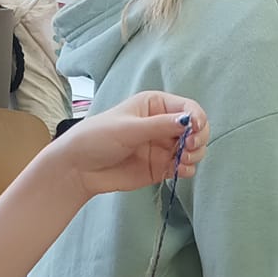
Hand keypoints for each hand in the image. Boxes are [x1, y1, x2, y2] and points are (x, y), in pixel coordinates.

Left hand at [56, 92, 208, 197]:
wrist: (79, 168)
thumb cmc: (98, 138)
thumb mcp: (129, 128)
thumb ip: (160, 126)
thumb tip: (190, 121)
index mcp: (155, 105)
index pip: (188, 108)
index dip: (197, 117)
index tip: (196, 129)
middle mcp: (163, 124)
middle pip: (196, 129)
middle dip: (198, 137)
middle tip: (189, 148)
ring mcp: (163, 147)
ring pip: (193, 149)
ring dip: (195, 154)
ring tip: (183, 160)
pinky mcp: (161, 167)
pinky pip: (183, 167)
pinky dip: (187, 169)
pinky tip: (180, 170)